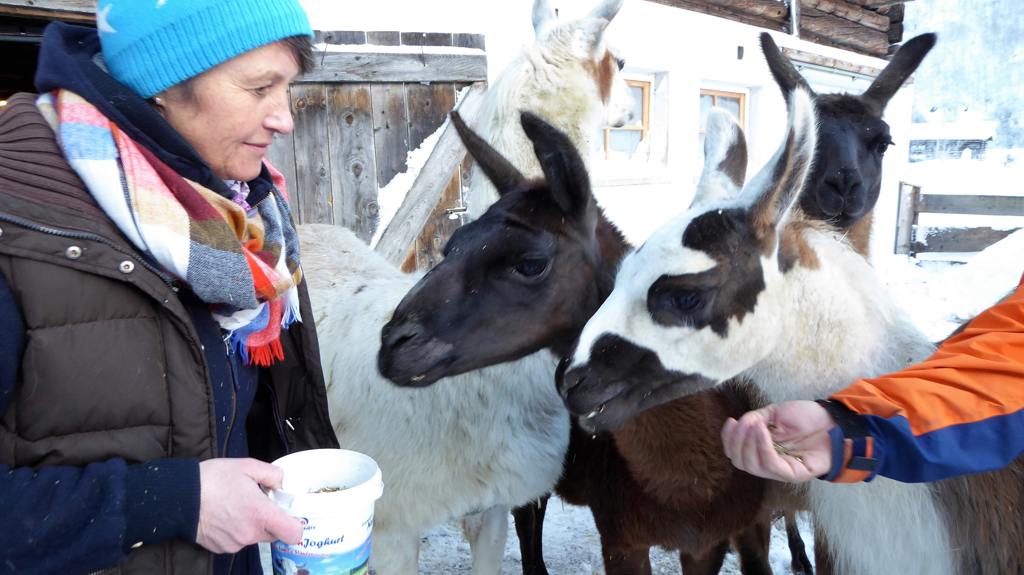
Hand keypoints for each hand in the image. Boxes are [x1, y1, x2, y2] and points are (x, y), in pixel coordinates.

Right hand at [195, 458, 302, 553]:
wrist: (179, 498)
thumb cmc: (212, 480)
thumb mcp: (246, 466)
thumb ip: (271, 474)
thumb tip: (281, 483)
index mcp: (260, 514)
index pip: (293, 533)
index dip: (295, 524)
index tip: (288, 513)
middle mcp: (250, 533)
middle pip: (274, 534)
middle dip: (271, 520)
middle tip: (259, 503)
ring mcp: (235, 543)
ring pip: (255, 537)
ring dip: (252, 525)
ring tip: (236, 506)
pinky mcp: (221, 548)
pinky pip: (238, 541)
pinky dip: (236, 530)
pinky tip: (225, 515)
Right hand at [721, 400, 835, 482]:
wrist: (833, 421)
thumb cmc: (806, 417)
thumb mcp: (774, 413)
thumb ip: (754, 419)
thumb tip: (740, 426)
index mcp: (760, 449)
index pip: (736, 452)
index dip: (728, 439)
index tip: (730, 422)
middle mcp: (767, 462)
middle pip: (740, 461)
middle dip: (736, 442)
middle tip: (742, 424)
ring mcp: (779, 470)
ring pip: (752, 466)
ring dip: (747, 444)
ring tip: (754, 426)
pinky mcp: (792, 474)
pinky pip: (771, 465)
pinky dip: (762, 447)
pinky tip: (762, 431)